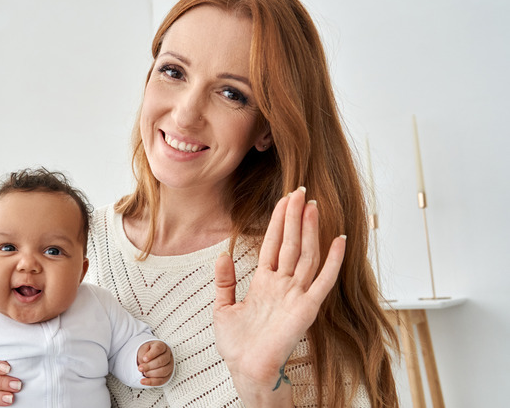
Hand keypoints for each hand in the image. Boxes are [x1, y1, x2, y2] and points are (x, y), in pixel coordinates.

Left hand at [137, 340, 173, 385]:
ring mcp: (170, 366)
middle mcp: (168, 356)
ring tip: (143, 373)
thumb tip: (143, 363)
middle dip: (149, 366)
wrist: (148, 358)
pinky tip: (143, 381)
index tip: (144, 359)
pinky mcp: (167, 376)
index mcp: (162, 346)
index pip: (159, 349)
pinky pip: (161, 380)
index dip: (151, 354)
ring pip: (163, 371)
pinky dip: (151, 382)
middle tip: (140, 368)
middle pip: (162, 361)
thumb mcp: (143, 349)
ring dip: (151, 374)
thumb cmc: (146, 352)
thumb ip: (143, 354)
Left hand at [213, 187, 343, 398]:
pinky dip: (332, 260)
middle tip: (299, 190)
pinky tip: (338, 240)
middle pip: (291, 243)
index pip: (273, 244)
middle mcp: (283, 285)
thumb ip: (225, 281)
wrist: (247, 369)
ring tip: (312, 205)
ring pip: (305, 254)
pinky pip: (323, 280)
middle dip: (294, 217)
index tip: (284, 200)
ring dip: (309, 230)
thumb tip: (222, 255)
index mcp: (264, 283)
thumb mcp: (223, 308)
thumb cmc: (237, 345)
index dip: (278, 221)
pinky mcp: (307, 308)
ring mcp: (296, 294)